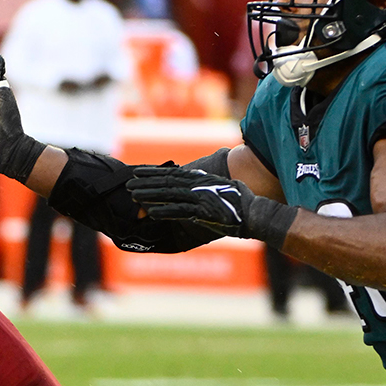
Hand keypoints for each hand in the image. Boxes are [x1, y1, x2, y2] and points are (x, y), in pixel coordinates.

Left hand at [125, 165, 258, 237]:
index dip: (154, 172)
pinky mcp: (204, 212)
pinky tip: (151, 212)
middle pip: (167, 182)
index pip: (173, 173)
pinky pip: (180, 211)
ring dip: (150, 195)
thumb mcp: (222, 188)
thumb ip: (206, 186)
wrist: (256, 214)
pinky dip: (165, 211)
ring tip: (133, 195)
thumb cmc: (242, 203)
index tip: (138, 171)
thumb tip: (194, 186)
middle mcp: (199, 186)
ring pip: (170, 194)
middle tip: (129, 183)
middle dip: (146, 182)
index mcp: (201, 180)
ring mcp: (200, 199)